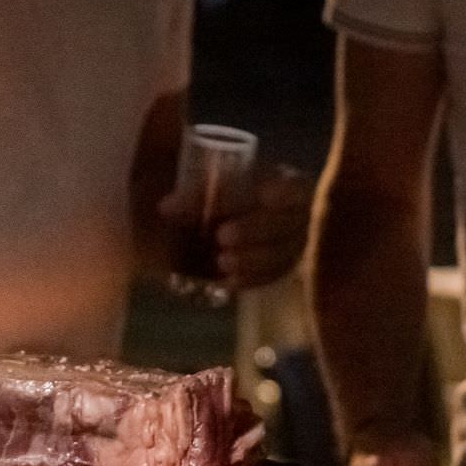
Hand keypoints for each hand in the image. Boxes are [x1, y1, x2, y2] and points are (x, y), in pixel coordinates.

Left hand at [159, 161, 311, 290]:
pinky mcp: (283, 269)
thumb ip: (195, 194)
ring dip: (252, 260)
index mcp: (289, 183)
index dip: (285, 192)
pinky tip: (228, 282)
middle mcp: (300, 216)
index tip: (264, 194)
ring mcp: (295, 245)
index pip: (294, 188)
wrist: (227, 220)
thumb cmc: (225, 193)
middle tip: (223, 235)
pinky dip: (250, 280)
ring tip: (221, 262)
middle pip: (286, 225)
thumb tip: (165, 208)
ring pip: (282, 255)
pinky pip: (272, 278)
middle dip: (255, 229)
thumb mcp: (214, 186)